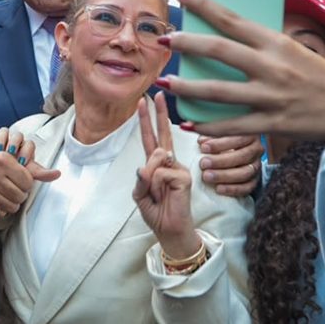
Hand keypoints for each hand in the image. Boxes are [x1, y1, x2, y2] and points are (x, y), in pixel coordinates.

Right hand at [0, 129, 59, 215]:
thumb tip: (57, 174)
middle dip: (20, 195)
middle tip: (15, 190)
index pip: (27, 181)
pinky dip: (0, 209)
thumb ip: (34, 168)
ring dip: (12, 204)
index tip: (22, 182)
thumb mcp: (10, 158)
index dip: (27, 184)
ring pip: (11, 206)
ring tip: (8, 196)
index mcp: (3, 160)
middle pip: (20, 195)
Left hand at [133, 94, 200, 258]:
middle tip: (158, 94)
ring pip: (154, 159)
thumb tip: (146, 165)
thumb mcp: (140, 195)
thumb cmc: (157, 213)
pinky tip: (166, 196)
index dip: (148, 120)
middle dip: (158, 113)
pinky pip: (160, 173)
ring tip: (158, 196)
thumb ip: (141, 179)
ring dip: (149, 181)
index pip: (152, 138)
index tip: (145, 101)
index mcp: (157, 165)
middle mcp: (169, 162)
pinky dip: (156, 186)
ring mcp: (178, 168)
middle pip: (162, 134)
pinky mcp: (184, 176)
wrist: (170, 231)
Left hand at [160, 0, 324, 140]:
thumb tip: (218, 33)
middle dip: (186, 44)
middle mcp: (271, 65)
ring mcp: (271, 96)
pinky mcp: (272, 123)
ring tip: (165, 81)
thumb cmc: (313, 72)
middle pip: (219, 51)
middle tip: (162, 40)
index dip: (201, 3)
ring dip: (187, 87)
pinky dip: (207, 126)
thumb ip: (257, 41)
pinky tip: (188, 122)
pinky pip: (233, 126)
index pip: (231, 18)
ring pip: (219, 92)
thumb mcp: (289, 47)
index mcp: (274, 41)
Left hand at [196, 135, 262, 197]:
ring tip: (207, 176)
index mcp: (249, 134)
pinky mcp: (255, 181)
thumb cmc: (222, 141)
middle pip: (241, 156)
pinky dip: (232, 189)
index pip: (237, 138)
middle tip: (203, 164)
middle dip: (220, 161)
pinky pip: (247, 187)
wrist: (233, 156)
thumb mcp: (217, 133)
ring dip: (224, 175)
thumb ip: (207, 130)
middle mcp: (256, 149)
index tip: (203, 147)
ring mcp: (256, 166)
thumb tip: (189, 128)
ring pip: (244, 173)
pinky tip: (218, 188)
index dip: (219, 143)